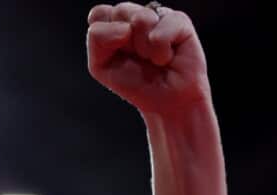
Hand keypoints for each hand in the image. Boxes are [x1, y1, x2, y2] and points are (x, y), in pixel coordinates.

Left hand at [86, 3, 210, 116]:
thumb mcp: (100, 65)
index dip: (105, 35)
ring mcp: (157, 15)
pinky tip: (167, 57)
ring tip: (152, 58)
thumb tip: (126, 28)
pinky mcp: (179, 21)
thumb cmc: (134, 83)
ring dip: (144, 48)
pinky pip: (161, 32)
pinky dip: (161, 52)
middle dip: (125, 43)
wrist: (165, 101)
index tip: (115, 54)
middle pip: (120, 11)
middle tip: (137, 57)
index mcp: (114, 22)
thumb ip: (97, 38)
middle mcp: (135, 15)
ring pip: (141, 18)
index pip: (99, 13)